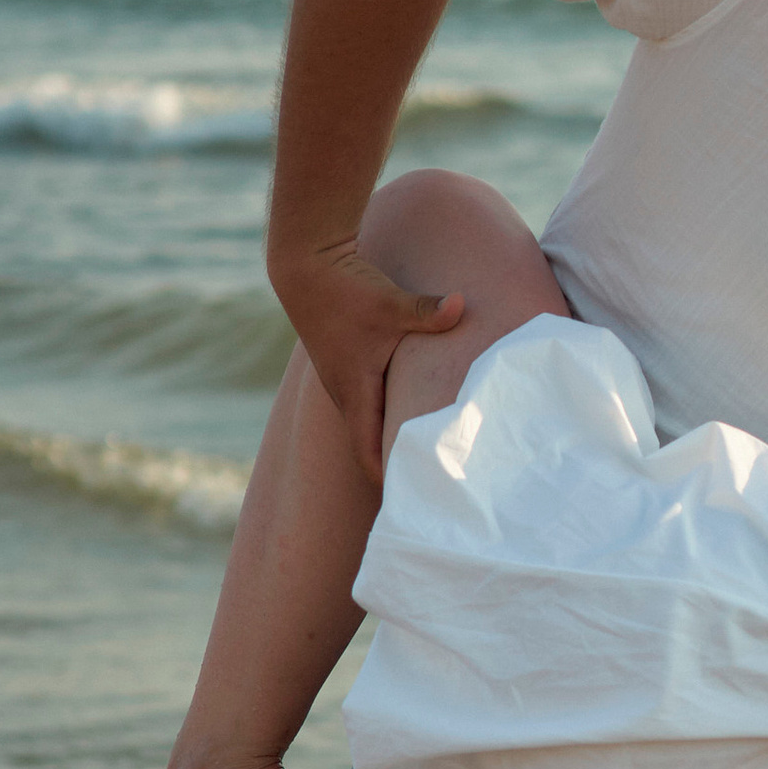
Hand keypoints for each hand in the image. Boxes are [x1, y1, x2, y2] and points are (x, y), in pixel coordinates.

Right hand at [270, 235, 467, 478]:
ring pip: (368, 425)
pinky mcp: (345, 366)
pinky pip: (366, 406)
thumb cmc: (346, 289)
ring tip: (422, 463)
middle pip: (371, 446)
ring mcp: (342, 381)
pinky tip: (409, 419)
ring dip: (390, 443)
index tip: (411, 502)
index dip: (388, 480)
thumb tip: (462, 305)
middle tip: (429, 490)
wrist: (306, 266)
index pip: (369, 453)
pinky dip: (384, 419)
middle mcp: (345, 394)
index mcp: (355, 392)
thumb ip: (428, 312)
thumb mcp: (391, 304)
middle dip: (396, 468)